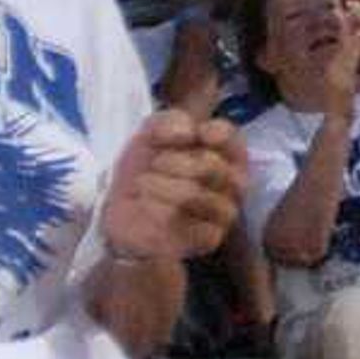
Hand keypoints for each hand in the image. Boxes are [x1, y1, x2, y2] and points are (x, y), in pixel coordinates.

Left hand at [101, 110, 247, 263]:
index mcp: (225, 154)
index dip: (214, 134)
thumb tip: (189, 131)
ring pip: (197, 194)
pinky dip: (160, 210)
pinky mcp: (211, 237)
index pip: (231, 139)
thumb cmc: (145, 170)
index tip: (194, 135)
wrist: (126, 215)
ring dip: (162, 186)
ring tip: (142, 184)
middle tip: (154, 163)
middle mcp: (233, 183)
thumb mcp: (150, 135)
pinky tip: (146, 205)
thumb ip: (168, 121)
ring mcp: (225, 212)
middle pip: (212, 167)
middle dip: (175, 162)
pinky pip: (191, 223)